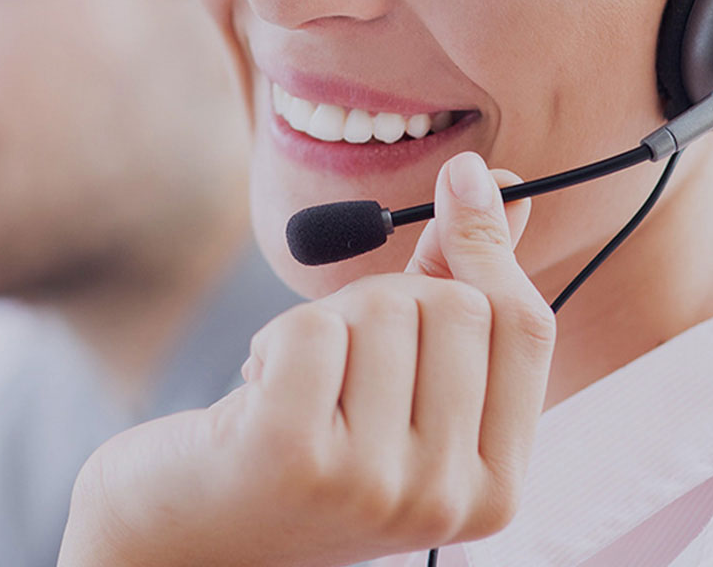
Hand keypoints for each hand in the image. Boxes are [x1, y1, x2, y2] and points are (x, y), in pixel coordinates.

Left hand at [59, 152, 555, 566]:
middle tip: (338, 353)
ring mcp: (372, 483)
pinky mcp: (294, 456)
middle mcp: (443, 498)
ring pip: (382, 306)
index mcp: (492, 489)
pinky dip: (277, 336)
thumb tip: (501, 188)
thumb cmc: (300, 456)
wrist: (187, 542)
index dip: (490, 244)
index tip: (464, 181)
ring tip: (296, 385)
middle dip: (388, 293)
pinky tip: (258, 388)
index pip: (526, 327)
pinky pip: (312, 327)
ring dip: (326, 320)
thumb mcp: (399, 399)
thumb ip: (460, 305)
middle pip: (456, 306)